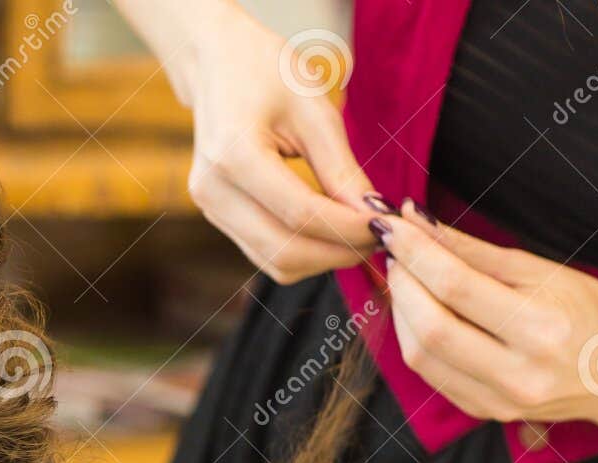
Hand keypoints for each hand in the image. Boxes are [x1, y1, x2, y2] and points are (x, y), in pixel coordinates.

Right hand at [175, 6, 380, 281]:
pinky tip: (331, 231)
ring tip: (358, 234)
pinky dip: (303, 251)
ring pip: (274, 263)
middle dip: (338, 252)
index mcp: (234, 156)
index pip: (300, 214)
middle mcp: (213, 191)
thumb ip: (342, 169)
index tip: (387, 224)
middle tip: (379, 236)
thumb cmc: (266, 73)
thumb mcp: (314, 110)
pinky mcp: (216, 215)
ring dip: (322, 259)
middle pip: (285, 251)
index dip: (349, 229)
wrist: (217, 63)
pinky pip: (265, 252)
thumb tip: (372, 215)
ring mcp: (210, 208)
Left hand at [379, 199, 597, 448]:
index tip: (393, 226)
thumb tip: (419, 221)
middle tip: (395, 251)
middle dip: (402, 282)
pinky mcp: (484, 412)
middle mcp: (518, 372)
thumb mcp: (541, 272)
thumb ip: (474, 251)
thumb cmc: (588, 313)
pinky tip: (417, 312)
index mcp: (541, 328)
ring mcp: (499, 400)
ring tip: (404, 277)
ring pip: (420, 355)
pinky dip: (413, 338)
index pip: (456, 286)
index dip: (416, 253)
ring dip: (401, 311)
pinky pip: (430, 374)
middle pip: (430, 326)